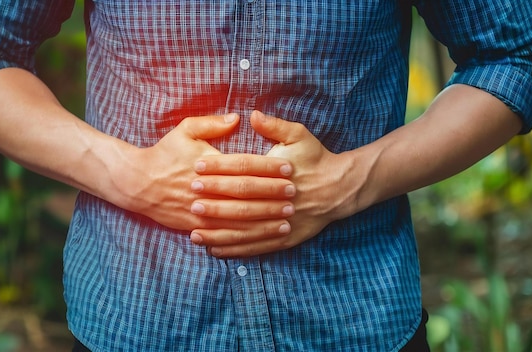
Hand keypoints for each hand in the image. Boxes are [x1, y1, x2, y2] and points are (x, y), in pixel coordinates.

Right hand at [120, 113, 294, 233]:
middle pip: (247, 193)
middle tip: (294, 194)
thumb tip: (239, 118)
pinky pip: (225, 234)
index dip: (269, 168)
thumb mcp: (185, 130)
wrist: (137, 183)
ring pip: (239, 218)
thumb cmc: (164, 153)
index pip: (246, 166)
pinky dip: (244, 237)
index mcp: (208, 164)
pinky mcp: (196, 226)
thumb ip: (212, 123)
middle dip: (273, 194)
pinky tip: (261, 237)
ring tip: (286, 218)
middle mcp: (207, 189)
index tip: (290, 169)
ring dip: (265, 219)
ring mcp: (201, 210)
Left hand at [191, 111, 364, 256]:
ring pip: (245, 228)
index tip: (197, 166)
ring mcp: (282, 221)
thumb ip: (275, 126)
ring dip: (219, 231)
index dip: (219, 167)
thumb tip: (252, 114)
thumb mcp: (300, 135)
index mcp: (279, 172)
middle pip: (242, 199)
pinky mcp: (284, 239)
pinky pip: (255, 247)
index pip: (244, 167)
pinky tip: (214, 249)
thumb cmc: (316, 159)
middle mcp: (279, 198)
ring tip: (194, 232)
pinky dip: (234, 250)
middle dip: (214, 199)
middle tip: (191, 198)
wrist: (341, 189)